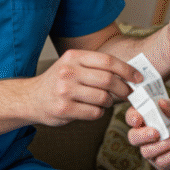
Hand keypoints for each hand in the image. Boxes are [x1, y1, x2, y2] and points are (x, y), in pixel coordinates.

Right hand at [28, 49, 142, 126]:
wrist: (31, 98)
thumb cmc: (58, 82)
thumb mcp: (72, 65)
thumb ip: (95, 66)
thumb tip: (128, 73)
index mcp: (73, 56)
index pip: (108, 61)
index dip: (127, 70)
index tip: (138, 78)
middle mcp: (68, 71)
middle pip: (108, 80)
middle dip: (124, 89)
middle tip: (129, 94)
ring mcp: (65, 90)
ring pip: (103, 97)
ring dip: (110, 102)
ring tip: (106, 102)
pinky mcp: (64, 108)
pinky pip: (94, 112)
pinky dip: (99, 113)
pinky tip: (93, 109)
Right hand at [126, 98, 169, 169]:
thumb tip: (161, 102)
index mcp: (154, 117)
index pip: (134, 116)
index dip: (132, 117)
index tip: (138, 118)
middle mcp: (152, 134)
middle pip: (133, 137)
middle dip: (141, 135)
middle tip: (155, 133)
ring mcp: (158, 151)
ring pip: (146, 152)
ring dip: (160, 146)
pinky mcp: (166, 165)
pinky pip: (161, 163)